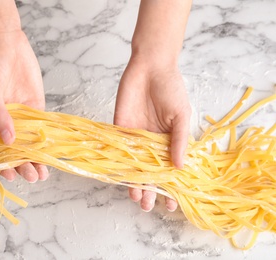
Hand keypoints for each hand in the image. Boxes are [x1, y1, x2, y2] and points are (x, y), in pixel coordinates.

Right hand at [0, 30, 48, 182]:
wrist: (7, 44)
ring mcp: (20, 117)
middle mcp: (3, 123)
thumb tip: (8, 141)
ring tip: (42, 174)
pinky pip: (40, 129)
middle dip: (22, 166)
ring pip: (28, 144)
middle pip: (12, 151)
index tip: (10, 174)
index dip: (0, 164)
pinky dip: (45, 143)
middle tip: (32, 177)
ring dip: (35, 160)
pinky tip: (50, 154)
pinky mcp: (35, 109)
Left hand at [114, 56, 190, 211]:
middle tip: (147, 206)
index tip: (170, 204)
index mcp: (169, 140)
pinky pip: (117, 149)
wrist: (150, 66)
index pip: (169, 169)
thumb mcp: (181, 116)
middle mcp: (151, 142)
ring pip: (133, 165)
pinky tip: (120, 178)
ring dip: (133, 183)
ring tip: (136, 198)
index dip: (170, 186)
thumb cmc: (171, 88)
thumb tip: (180, 167)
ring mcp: (134, 137)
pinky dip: (118, 164)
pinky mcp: (118, 128)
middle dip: (149, 189)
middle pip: (149, 171)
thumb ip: (180, 140)